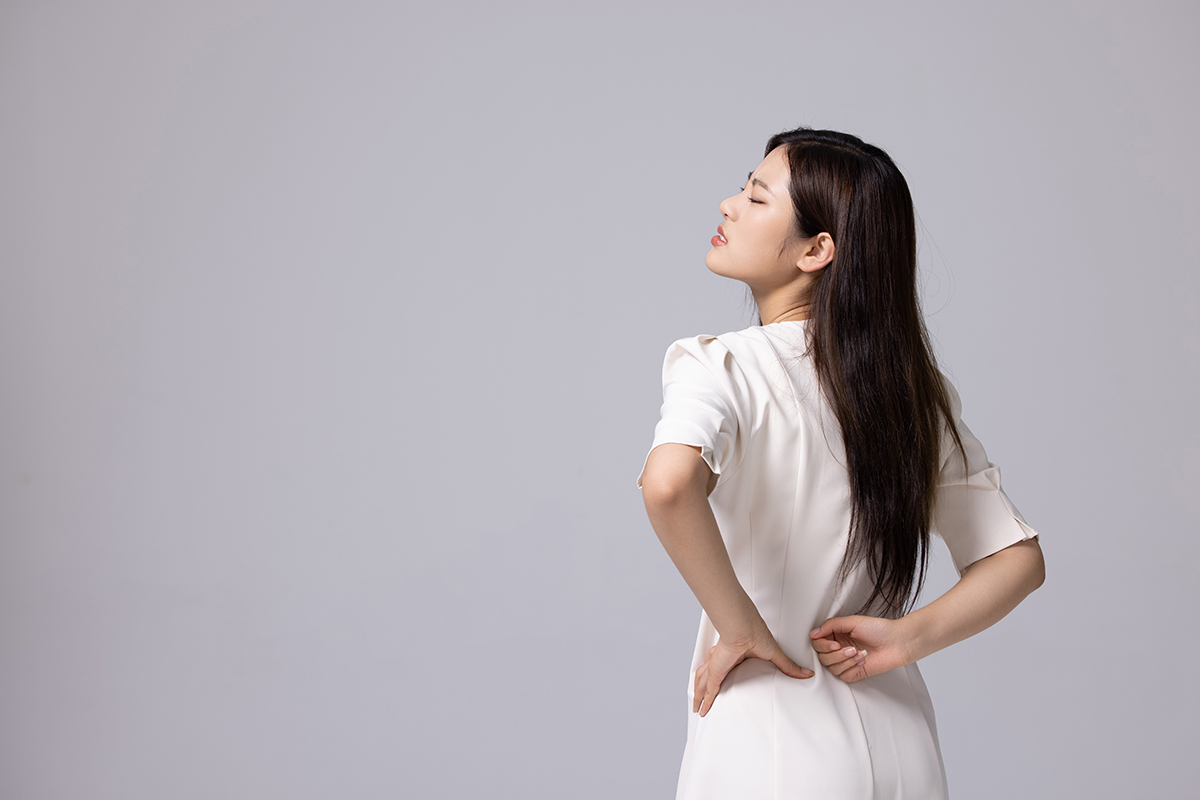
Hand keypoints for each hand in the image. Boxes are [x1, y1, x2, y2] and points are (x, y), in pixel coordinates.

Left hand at [694, 625, 812, 715]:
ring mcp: (716, 667)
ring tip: (697, 708)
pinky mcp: (716, 673)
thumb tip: (805, 673)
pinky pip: (707, 690)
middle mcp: (721, 661)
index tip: (718, 684)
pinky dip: (704, 701)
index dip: (719, 676)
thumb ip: (788, 666)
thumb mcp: (774, 655)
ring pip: (703, 684)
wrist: (743, 628)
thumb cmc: (755, 633)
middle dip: (702, 688)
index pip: (723, 668)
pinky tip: (701, 710)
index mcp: (733, 655)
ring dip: (699, 696)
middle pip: (707, 677)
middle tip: (699, 701)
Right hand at [809, 615, 911, 683]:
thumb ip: (830, 625)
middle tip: (849, 648)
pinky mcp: (854, 673)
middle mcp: (839, 649)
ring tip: (859, 652)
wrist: (897, 642)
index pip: (818, 643)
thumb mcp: (852, 621)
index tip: (834, 643)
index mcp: (836, 635)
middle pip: (823, 658)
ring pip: (832, 668)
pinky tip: (862, 660)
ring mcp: (846, 662)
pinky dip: (852, 668)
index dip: (823, 645)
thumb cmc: (879, 630)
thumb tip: (813, 633)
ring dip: (846, 661)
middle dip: (837, 654)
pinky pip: (843, 676)